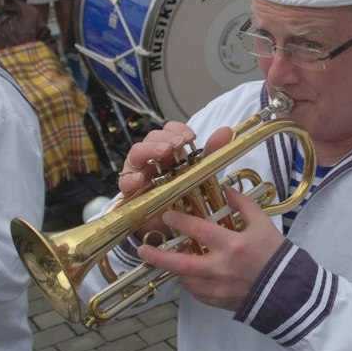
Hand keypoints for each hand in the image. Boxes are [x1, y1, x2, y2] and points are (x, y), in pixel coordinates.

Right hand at [119, 124, 231, 239]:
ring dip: (150, 150)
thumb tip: (226, 131)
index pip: (168, 130)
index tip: (191, 137)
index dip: (177, 129)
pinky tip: (141, 179)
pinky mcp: (129, 190)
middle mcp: (151, 156)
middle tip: (178, 144)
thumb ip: (211, 152)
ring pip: (136, 153)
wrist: (167, 221)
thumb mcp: (200, 171)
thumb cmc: (180, 192)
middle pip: (152, 138)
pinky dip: (131, 178)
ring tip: (164, 152)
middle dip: (165, 138)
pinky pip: (125, 181)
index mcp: (167, 148)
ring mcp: (137, 170)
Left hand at [142, 186, 283, 310]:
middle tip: (141, 249)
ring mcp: (218, 289)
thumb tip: (226, 191)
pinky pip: (197, 293)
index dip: (178, 220)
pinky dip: (192, 282)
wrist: (289, 293)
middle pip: (179, 264)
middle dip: (157, 256)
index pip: (197, 230)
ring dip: (177, 269)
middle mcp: (220, 269)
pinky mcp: (218, 303)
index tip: (167, 215)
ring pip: (185, 279)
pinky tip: (195, 274)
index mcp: (232, 246)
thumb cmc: (277, 257)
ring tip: (172, 259)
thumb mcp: (263, 225)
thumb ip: (243, 205)